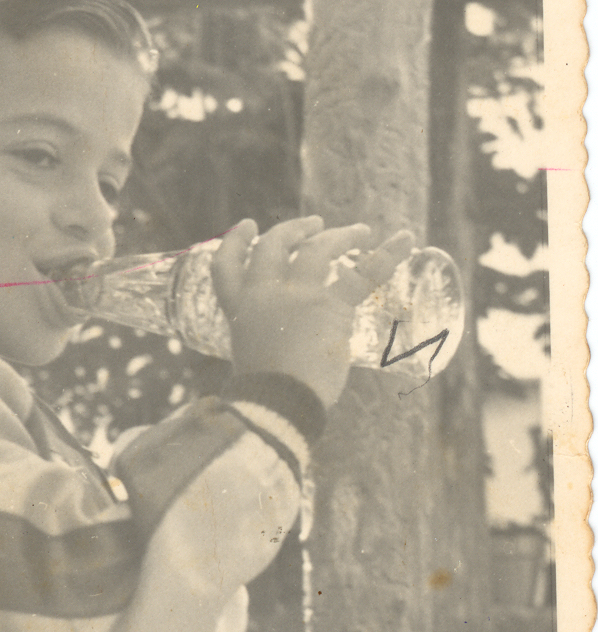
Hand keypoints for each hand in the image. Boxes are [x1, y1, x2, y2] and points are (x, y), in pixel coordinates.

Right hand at [212, 218, 414, 406]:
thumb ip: (267, 343)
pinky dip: (388, 254)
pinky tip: (405, 239)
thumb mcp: (254, 361)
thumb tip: (290, 348)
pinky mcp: (329, 305)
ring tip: (360, 232)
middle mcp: (264, 294)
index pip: (226, 266)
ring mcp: (296, 296)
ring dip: (339, 236)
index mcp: (240, 311)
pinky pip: (363, 273)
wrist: (278, 406)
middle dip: (294, 230)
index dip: (236, 241)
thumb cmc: (267, 397)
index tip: (248, 225)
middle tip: (316, 225)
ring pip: (316, 249)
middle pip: (275, 246)